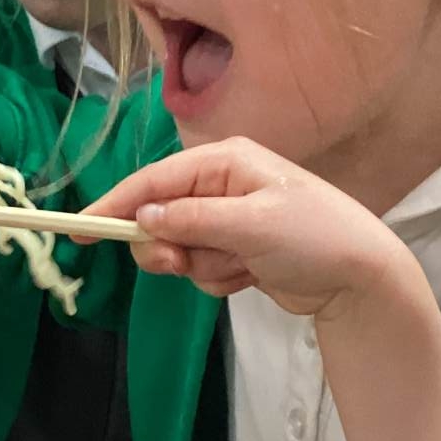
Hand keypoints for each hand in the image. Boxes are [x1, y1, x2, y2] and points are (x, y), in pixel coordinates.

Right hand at [85, 137, 418, 318]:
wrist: (362, 279)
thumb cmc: (314, 237)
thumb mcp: (251, 225)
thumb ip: (192, 219)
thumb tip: (142, 217)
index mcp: (225, 161)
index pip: (154, 180)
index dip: (115, 204)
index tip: (78, 230)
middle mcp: (222, 185)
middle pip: (159, 216)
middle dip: (166, 245)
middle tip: (177, 263)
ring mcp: (229, 219)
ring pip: (179, 248)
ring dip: (201, 266)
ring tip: (241, 267)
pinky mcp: (236, 251)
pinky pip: (202, 267)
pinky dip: (219, 278)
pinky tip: (252, 277)